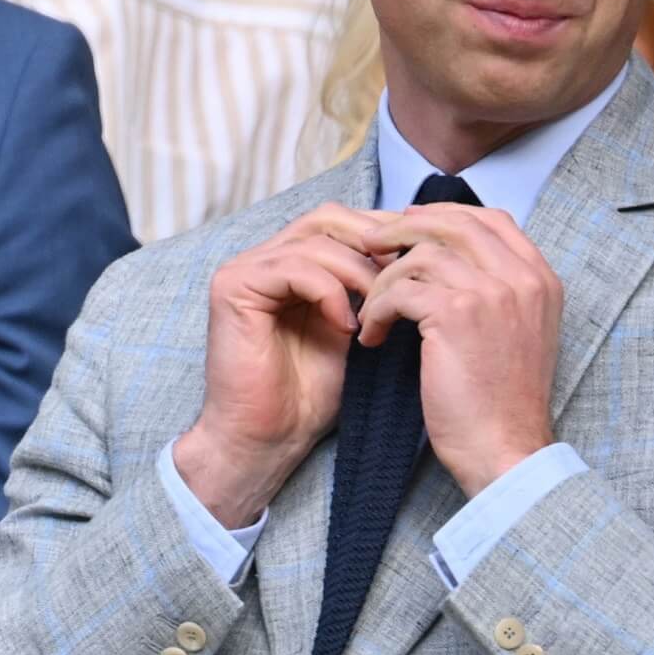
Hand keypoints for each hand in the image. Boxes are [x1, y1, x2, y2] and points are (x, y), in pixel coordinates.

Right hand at [174, 204, 391, 526]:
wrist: (271, 437)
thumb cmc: (312, 392)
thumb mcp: (356, 327)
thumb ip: (371, 288)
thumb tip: (414, 252)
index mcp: (293, 261)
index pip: (342, 221)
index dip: (383, 233)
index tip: (419, 260)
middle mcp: (265, 257)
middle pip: (327, 217)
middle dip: (373, 242)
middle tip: (403, 273)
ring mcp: (246, 268)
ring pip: (315, 239)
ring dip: (357, 272)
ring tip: (378, 308)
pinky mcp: (233, 287)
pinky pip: (293, 267)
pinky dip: (329, 291)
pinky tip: (346, 325)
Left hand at [358, 205, 562, 497]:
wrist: (506, 449)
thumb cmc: (503, 402)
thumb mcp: (519, 334)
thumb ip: (499, 292)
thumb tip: (448, 256)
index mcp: (540, 279)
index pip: (493, 219)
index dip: (447, 215)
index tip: (413, 223)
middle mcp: (521, 278)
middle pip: (455, 223)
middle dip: (406, 228)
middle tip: (372, 244)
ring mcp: (490, 293)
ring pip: (420, 255)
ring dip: (385, 280)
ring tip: (372, 311)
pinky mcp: (455, 314)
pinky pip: (401, 291)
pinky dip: (378, 310)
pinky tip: (373, 337)